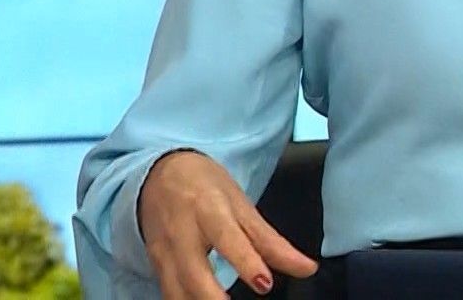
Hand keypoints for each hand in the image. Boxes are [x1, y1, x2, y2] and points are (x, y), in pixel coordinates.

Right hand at [138, 149, 320, 297]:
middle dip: (213, 298)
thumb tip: (307, 268)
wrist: (158, 173)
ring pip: (176, 290)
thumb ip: (272, 242)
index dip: (246, 262)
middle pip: (194, 272)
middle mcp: (182, 232)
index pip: (228, 237)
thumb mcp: (241, 206)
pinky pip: (169, 293)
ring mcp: (165, 251)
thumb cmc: (205, 187)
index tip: (264, 283)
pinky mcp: (155, 266)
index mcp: (209, 209)